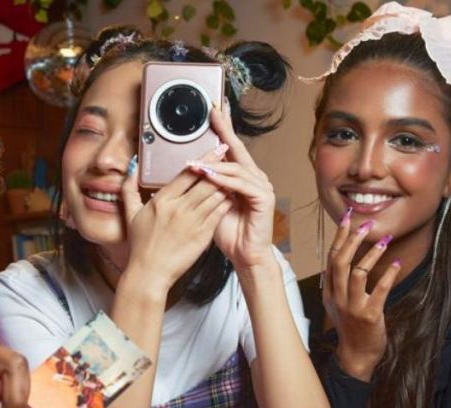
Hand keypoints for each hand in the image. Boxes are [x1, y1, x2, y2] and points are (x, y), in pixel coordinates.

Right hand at [120, 147, 232, 289]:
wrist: (150, 273)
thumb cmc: (140, 245)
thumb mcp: (130, 215)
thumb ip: (129, 190)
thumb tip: (131, 170)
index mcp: (162, 200)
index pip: (188, 173)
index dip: (204, 159)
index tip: (215, 149)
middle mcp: (179, 208)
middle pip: (205, 181)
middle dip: (220, 166)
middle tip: (230, 156)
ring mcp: (193, 222)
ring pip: (216, 195)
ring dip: (225, 184)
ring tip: (233, 176)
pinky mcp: (203, 235)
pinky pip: (219, 213)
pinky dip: (226, 202)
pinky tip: (231, 197)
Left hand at [190, 99, 275, 269]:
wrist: (245, 254)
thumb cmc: (228, 232)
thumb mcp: (208, 204)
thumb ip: (203, 185)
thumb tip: (187, 168)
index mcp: (240, 176)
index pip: (230, 148)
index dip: (223, 128)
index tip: (214, 110)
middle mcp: (253, 176)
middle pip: (237, 149)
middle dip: (225, 129)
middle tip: (214, 111)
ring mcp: (261, 186)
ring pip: (236, 167)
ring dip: (215, 163)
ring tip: (196, 161)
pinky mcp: (264, 198)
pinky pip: (242, 185)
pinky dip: (225, 181)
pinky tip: (211, 178)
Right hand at [323, 214, 401, 380]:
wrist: (355, 356)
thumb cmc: (351, 328)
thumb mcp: (339, 304)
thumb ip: (340, 283)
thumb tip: (346, 258)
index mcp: (330, 292)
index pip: (332, 258)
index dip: (340, 237)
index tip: (348, 218)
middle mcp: (338, 297)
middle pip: (341, 261)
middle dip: (353, 239)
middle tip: (367, 224)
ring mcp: (353, 307)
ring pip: (357, 273)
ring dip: (371, 254)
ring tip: (384, 240)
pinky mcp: (370, 316)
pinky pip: (379, 290)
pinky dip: (388, 275)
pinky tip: (397, 265)